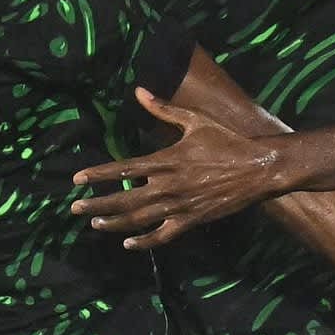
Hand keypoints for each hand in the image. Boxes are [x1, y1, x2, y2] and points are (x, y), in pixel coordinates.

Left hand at [69, 87, 292, 248]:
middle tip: (75, 208)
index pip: (122, 169)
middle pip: (124, 199)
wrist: (259, 168)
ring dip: (114, 223)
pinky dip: (145, 242)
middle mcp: (168, 186)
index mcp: (166, 160)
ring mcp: (180, 206)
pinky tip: (129, 244)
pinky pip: (164, 235)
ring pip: (139, 220)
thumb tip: (139, 90)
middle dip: (96, 204)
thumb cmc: (227, 140)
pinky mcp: (192, 220)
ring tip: (94, 223)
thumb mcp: (195, 120)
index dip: (98, 175)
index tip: (76, 179)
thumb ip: (163, 108)